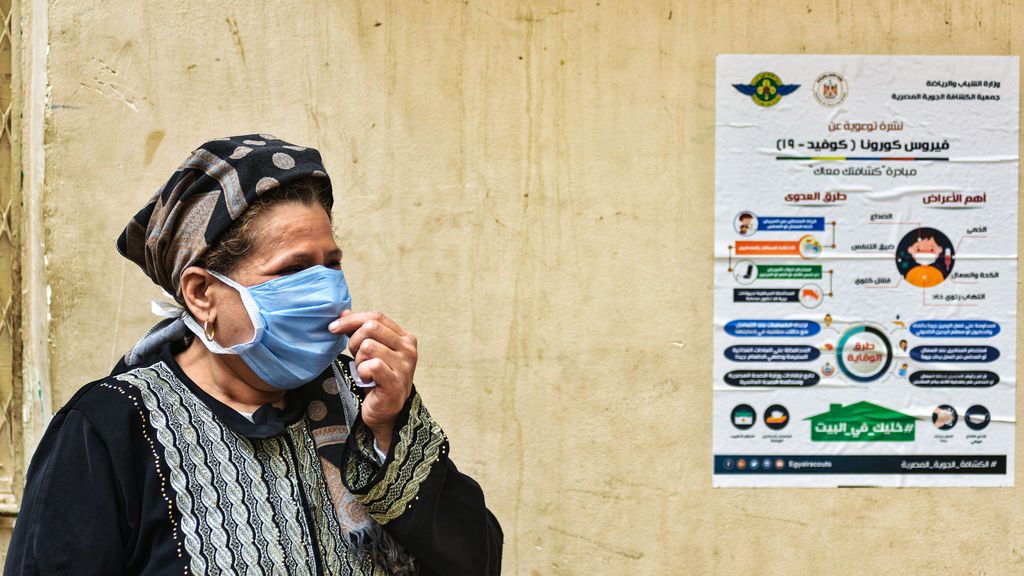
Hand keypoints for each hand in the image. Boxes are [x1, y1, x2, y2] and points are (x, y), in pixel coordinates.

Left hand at [329, 310, 416, 453]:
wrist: (386, 412)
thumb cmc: (378, 379)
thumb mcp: (371, 351)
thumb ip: (361, 331)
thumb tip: (344, 312)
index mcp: (404, 337)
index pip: (376, 317)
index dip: (352, 320)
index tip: (333, 327)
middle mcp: (408, 349)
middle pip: (371, 327)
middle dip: (354, 341)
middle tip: (355, 357)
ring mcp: (404, 366)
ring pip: (368, 346)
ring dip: (359, 360)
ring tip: (364, 371)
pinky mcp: (395, 382)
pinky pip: (371, 366)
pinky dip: (362, 372)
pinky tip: (366, 380)